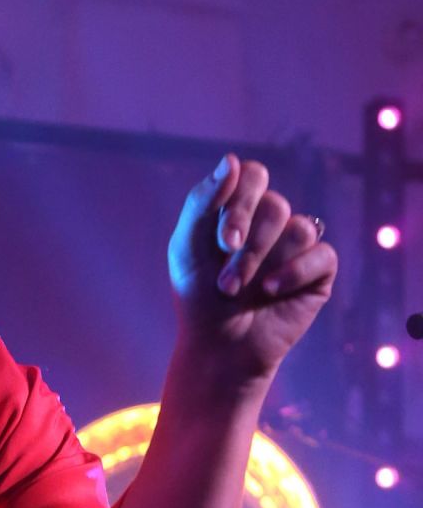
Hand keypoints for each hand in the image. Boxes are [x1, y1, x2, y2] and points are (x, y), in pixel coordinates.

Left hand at [167, 154, 337, 403]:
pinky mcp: (319, 271)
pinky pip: (321, 254)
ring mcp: (298, 245)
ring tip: (238, 292)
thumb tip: (230, 160)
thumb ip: (202, 201)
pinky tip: (271, 291)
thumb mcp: (186, 246)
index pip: (254, 176)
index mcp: (242, 208)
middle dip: (248, 245)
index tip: (224, 240)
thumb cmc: (198, 296)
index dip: (241, 201)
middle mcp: (273, 222)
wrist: (217, 347)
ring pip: (298, 228)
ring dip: (263, 263)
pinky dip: (293, 273)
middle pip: (274, 206)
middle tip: (225, 280)